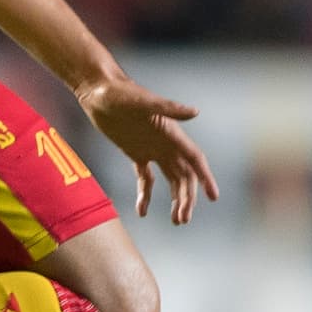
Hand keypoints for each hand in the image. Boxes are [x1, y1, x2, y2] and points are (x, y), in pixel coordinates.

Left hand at [76, 75, 219, 225]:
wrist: (97, 90)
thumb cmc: (119, 93)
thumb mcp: (142, 102)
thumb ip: (168, 108)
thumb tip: (195, 112)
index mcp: (171, 132)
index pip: (194, 159)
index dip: (205, 177)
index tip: (213, 197)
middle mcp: (165, 142)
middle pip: (184, 175)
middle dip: (187, 198)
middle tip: (183, 219)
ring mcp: (151, 148)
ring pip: (170, 178)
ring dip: (175, 199)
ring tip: (176, 220)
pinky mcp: (135, 152)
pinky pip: (146, 178)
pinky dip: (146, 194)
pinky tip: (142, 211)